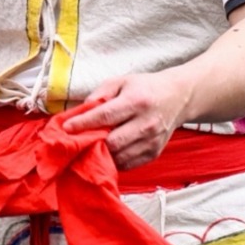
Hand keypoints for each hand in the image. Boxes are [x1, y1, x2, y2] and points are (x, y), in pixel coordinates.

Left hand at [70, 69, 195, 169]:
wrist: (178, 97)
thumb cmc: (144, 88)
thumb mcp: (122, 81)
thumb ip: (100, 94)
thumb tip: (81, 111)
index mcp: (137, 101)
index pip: (106, 115)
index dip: (84, 123)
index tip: (67, 128)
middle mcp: (146, 123)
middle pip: (112, 141)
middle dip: (92, 142)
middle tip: (78, 140)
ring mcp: (152, 141)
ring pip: (119, 156)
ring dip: (102, 154)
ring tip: (92, 146)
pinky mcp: (154, 153)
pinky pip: (128, 164)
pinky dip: (115, 160)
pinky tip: (108, 151)